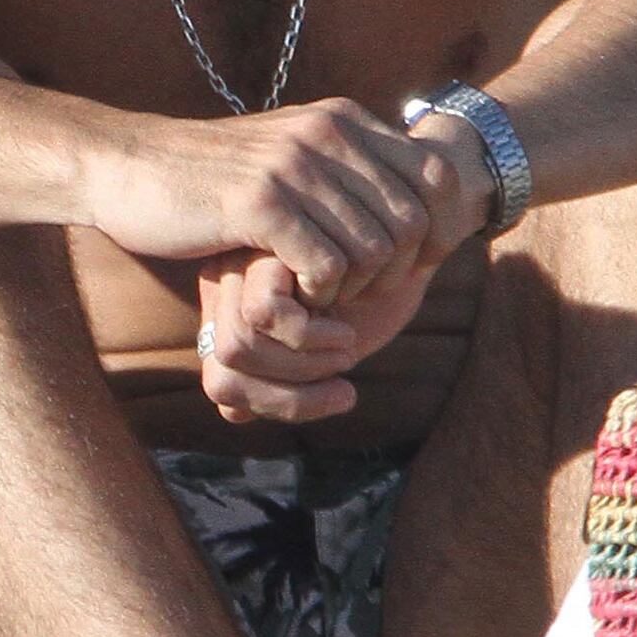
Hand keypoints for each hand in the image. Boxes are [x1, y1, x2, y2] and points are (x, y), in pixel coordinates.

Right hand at [72, 99, 461, 307]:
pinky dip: (322, 294)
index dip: (434, 232)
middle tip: (358, 292)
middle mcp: (325, 133)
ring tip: (322, 295)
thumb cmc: (208, 176)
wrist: (125, 167)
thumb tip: (412, 199)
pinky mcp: (258, 204)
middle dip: (395, 271)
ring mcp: (292, 166)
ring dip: (355, 288)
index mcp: (341, 119)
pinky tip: (296, 296)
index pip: (435, 176)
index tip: (405, 268)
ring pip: (375, 249)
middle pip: (412, 220)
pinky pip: (328, 266)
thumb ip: (342, 165)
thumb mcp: (287, 154)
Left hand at [197, 244, 449, 429]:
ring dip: (303, 365)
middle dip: (291, 399)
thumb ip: (282, 376)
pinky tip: (343, 312)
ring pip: (238, 347)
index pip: (222, 385)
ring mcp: (239, 261)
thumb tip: (232, 414)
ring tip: (346, 346)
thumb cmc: (370, 286)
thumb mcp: (328, 342)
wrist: (414, 222)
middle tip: (343, 379)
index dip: (273, 406)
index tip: (332, 395)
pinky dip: (307, 333)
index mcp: (233, 310)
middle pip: (225, 372)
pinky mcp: (265, 242)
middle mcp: (226, 283)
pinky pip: (264, 313)